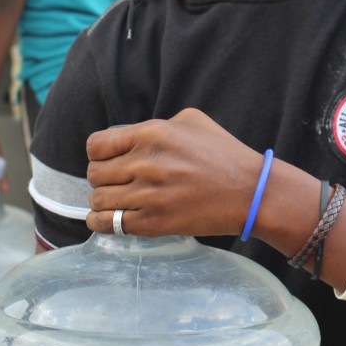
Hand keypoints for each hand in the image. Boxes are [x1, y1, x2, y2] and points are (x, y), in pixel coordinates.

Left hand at [86, 108, 262, 238]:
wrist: (251, 192)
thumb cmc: (224, 154)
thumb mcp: (191, 121)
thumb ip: (155, 125)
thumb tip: (128, 137)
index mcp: (152, 134)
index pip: (97, 145)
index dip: (98, 154)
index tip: (108, 160)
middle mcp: (146, 163)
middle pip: (95, 173)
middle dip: (102, 178)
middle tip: (116, 183)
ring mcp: (149, 195)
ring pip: (99, 199)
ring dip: (103, 201)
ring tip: (116, 201)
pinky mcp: (155, 222)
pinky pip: (110, 224)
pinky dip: (102, 223)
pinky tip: (107, 220)